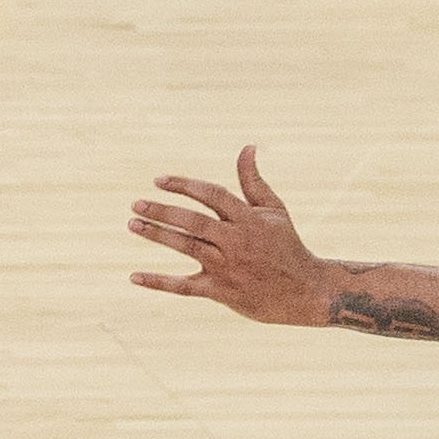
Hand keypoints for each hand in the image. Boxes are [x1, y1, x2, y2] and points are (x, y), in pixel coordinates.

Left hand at [126, 146, 333, 325]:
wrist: (304, 291)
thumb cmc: (286, 246)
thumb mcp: (274, 210)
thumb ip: (253, 181)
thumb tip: (248, 147)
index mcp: (248, 219)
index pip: (211, 195)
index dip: (184, 186)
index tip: (159, 180)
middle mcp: (236, 241)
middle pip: (193, 222)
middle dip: (163, 211)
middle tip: (136, 204)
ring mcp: (227, 267)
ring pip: (187, 248)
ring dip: (158, 235)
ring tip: (133, 224)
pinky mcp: (220, 291)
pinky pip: (184, 286)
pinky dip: (159, 282)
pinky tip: (134, 276)